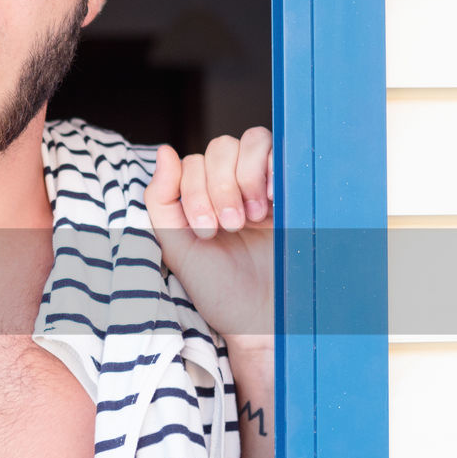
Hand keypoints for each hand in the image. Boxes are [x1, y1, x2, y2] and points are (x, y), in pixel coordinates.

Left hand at [144, 129, 273, 345]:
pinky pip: (282, 150)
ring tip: (253, 218)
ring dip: (246, 178)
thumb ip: (162, 200)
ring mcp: (265, 185)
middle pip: (220, 147)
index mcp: (201, 197)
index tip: (207, 233)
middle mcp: (232, 185)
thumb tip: (165, 151)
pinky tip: (274, 202)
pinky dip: (274, 169)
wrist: (264, 318)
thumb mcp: (177, 248)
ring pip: (251, 140)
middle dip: (220, 187)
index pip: (192, 162)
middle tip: (231, 227)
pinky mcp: (294, 189)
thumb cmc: (220, 289)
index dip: (195, 192)